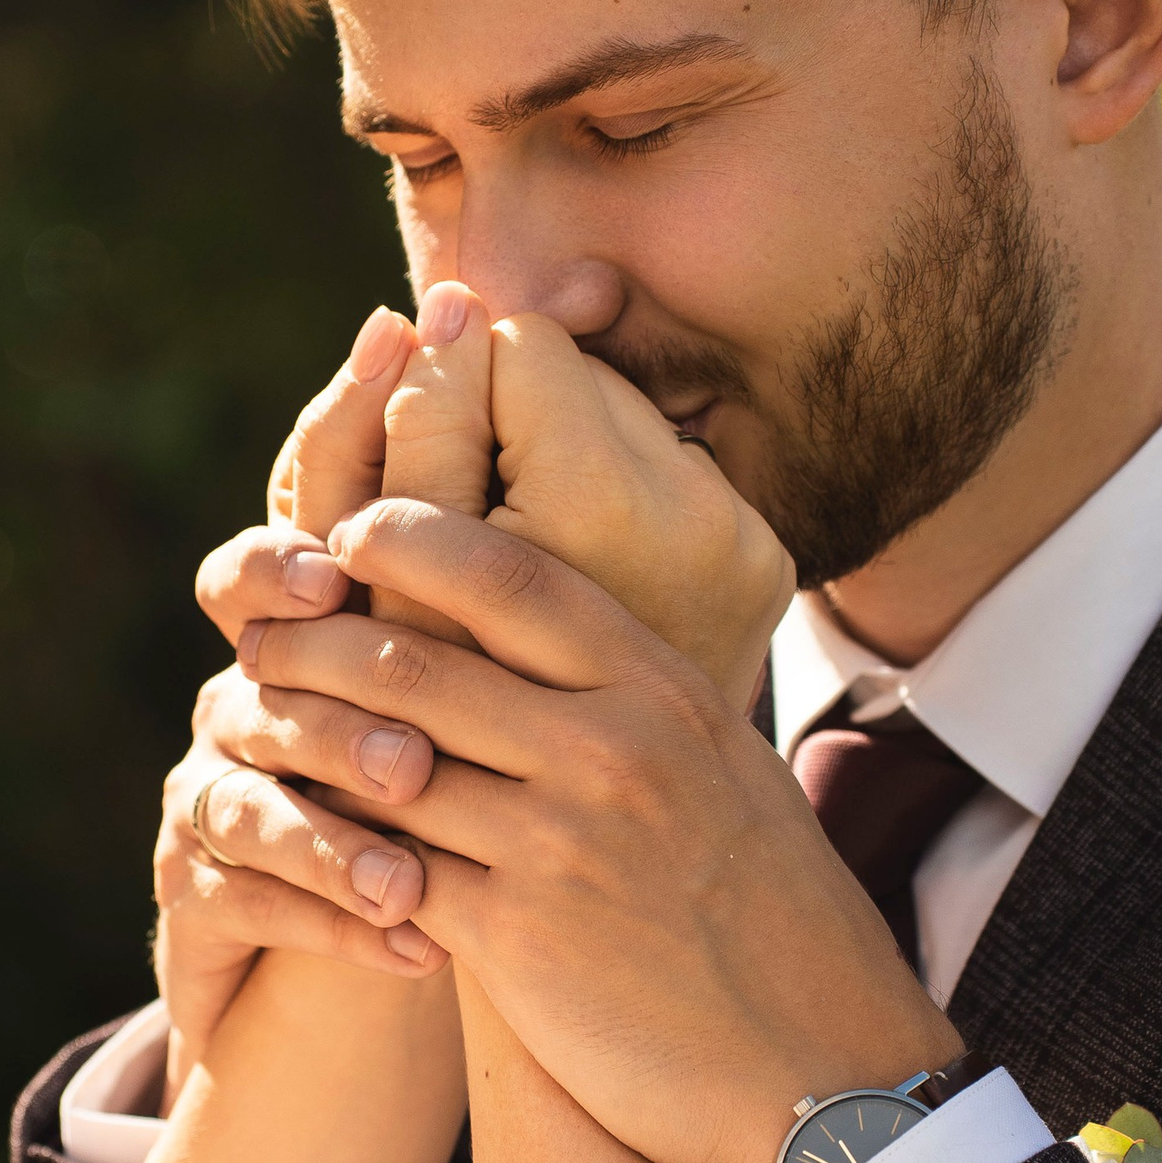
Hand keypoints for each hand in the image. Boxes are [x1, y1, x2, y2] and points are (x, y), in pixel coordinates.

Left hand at [171, 279, 797, 1031]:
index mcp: (664, 691)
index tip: (349, 531)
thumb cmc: (777, 922)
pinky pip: (385, 869)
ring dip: (299, 744)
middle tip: (262, 639)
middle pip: (415, 659)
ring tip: (255, 732)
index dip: (410, 536)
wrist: (818, 1069)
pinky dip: (335, 854)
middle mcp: (611, 749)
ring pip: (377, 760)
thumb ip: (640, 700)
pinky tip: (306, 847)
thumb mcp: (729, 771)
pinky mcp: (516, 937)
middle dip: (314, 640)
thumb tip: (556, 634)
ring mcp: (560, 842)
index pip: (512, 575)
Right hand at [379, 284, 794, 700]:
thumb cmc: (440, 722)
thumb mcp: (394, 575)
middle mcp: (703, 509)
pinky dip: (620, 512)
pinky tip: (586, 575)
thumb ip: (415, 428)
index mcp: (606, 504)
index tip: (432, 485)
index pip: (513, 346)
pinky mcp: (767, 563)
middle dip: (515, 429)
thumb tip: (451, 303)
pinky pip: (675, 479)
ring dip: (566, 464)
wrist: (600, 859)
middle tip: (476, 521)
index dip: (453, 405)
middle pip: (579, 376)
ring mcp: (750, 538)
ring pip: (628, 423)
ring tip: (528, 553)